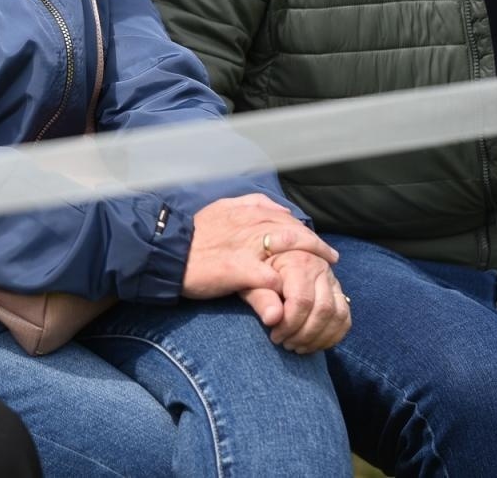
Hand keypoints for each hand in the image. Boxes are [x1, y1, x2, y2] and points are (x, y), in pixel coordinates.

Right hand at [181, 194, 337, 299]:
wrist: (166, 251)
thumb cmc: (192, 234)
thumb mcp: (220, 208)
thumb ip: (249, 204)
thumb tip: (278, 207)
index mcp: (245, 210)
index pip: (285, 217)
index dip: (305, 231)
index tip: (320, 243)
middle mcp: (248, 224)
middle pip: (292, 230)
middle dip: (315, 245)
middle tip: (331, 258)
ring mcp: (243, 245)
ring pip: (286, 247)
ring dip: (308, 261)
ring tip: (322, 274)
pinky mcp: (236, 268)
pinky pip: (268, 276)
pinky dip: (284, 284)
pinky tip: (295, 292)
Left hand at [240, 250, 349, 352]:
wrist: (265, 264)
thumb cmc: (256, 275)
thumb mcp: (250, 282)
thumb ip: (260, 298)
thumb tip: (272, 319)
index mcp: (298, 260)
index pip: (302, 300)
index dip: (289, 324)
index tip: (274, 335)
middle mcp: (320, 267)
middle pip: (323, 309)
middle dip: (304, 334)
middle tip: (285, 344)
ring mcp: (333, 280)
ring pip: (337, 315)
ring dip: (318, 338)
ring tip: (296, 346)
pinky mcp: (338, 293)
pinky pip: (344, 319)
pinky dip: (331, 337)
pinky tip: (311, 345)